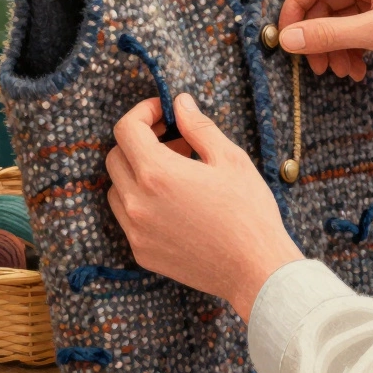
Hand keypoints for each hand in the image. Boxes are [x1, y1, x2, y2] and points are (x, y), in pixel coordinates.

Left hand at [105, 94, 303, 320]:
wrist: (255, 270)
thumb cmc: (248, 212)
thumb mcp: (230, 159)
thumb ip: (198, 126)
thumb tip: (180, 102)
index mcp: (157, 173)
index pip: (126, 129)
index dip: (143, 112)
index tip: (164, 112)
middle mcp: (137, 202)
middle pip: (116, 156)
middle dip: (140, 141)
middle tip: (176, 142)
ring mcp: (136, 230)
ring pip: (117, 187)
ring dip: (137, 171)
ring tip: (177, 172)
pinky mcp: (141, 251)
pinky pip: (127, 216)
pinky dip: (141, 200)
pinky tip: (174, 202)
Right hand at [277, 0, 372, 88]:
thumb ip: (329, 34)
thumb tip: (287, 39)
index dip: (295, 7)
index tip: (285, 38)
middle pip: (326, 2)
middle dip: (317, 35)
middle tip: (314, 66)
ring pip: (341, 20)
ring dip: (335, 47)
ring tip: (341, 73)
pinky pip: (358, 30)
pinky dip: (353, 50)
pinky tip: (358, 71)